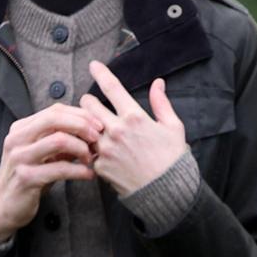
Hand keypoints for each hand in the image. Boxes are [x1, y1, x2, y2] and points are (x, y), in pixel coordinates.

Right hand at [0, 104, 103, 243]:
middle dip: (82, 125)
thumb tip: (92, 129)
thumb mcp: (43, 153)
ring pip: (59, 140)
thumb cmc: (28, 176)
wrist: (4, 206)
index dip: (80, 114)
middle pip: (55, 118)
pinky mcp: (25, 178)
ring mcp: (19, 158)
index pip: (55, 110)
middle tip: (97, 136)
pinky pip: (59, 169)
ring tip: (90, 158)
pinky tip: (88, 174)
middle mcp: (17, 139)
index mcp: (21, 128)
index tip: (97, 124)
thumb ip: (62, 139)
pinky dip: (79, 170)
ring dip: (81, 148)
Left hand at [80, 60, 187, 195]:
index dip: (101, 73)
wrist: (166, 192)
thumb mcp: (173, 126)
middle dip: (89, 101)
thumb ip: (161, 103)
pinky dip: (89, 148)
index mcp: (135, 117)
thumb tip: (158, 83)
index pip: (112, 87)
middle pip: (89, 105)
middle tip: (93, 104)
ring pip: (83, 128)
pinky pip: (87, 151)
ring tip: (93, 127)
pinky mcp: (99, 166)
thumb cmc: (172, 158)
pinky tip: (96, 149)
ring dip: (86, 125)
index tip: (93, 65)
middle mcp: (116, 130)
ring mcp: (105, 149)